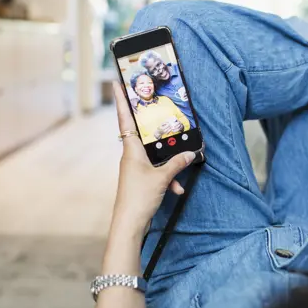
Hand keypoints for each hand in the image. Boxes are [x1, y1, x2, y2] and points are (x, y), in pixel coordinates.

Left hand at [112, 82, 195, 234]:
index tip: (117, 82)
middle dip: (157, 128)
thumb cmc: (139, 197)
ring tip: (180, 172)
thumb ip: (176, 163)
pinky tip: (176, 188)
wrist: (129, 224)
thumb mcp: (162, 178)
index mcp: (131, 149)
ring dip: (168, 163)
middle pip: (143, 134)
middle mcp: (130, 155)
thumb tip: (190, 153)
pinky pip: (156, 171)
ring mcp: (134, 167)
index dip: (121, 100)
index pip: (125, 118)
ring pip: (154, 156)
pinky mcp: (140, 179)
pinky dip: (167, 177)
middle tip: (161, 111)